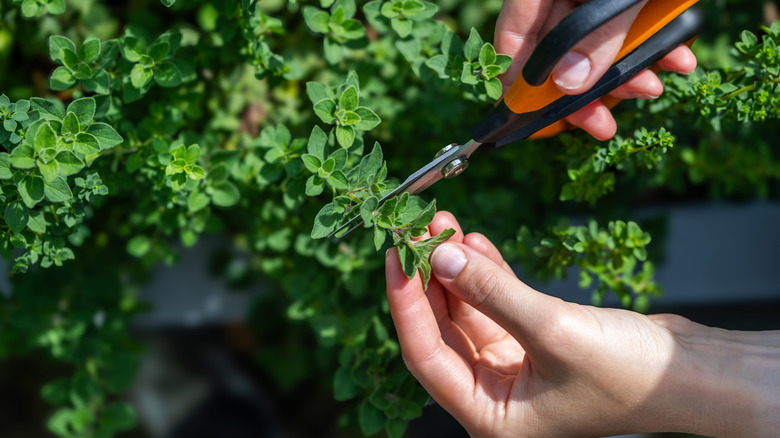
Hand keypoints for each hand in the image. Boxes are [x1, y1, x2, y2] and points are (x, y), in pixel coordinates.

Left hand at [386, 211, 779, 436]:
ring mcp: (511, 367)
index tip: (394, 256)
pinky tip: (474, 242)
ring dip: (455, 267)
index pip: (425, 355)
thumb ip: (493, 293)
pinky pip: (494, 303)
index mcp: (490, 417)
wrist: (694, 374)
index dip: (405, 303)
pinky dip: (485, 273)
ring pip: (466, 311)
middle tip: (418, 229)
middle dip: (429, 276)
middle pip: (442, 329)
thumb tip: (441, 255)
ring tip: (443, 222)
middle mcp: (494, 396)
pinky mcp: (531, 340)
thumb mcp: (554, 330)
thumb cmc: (633, 375)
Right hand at [495, 0, 697, 139]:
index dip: (519, 86)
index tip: (533, 121)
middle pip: (558, 50)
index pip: (516, 38)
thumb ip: (599, 33)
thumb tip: (568, 85)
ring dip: (626, 73)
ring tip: (652, 87)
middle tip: (601, 126)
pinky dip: (651, 46)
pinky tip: (675, 60)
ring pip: (597, 44)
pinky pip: (628, 27)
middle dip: (586, 92)